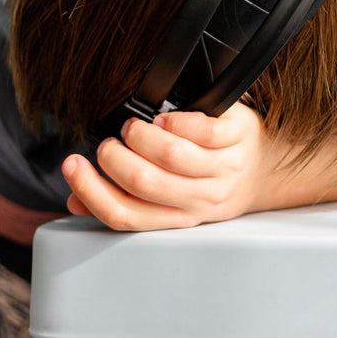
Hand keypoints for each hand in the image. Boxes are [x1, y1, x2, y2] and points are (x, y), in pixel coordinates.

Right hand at [62, 103, 264, 230]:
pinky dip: (174, 121)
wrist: (264, 167)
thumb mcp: (170, 196)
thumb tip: (76, 198)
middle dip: (114, 158)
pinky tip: (165, 120)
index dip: (91, 190)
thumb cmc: (209, 178)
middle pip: (143, 183)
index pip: (125, 215)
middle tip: (110, 144)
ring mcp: (223, 169)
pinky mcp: (237, 139)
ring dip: (141, 136)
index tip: (72, 165)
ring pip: (171, 156)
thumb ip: (125, 196)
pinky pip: (201, 130)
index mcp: (178, 217)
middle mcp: (201, 199)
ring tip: (135, 129)